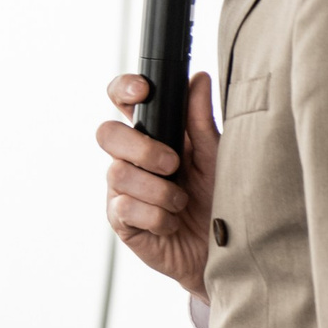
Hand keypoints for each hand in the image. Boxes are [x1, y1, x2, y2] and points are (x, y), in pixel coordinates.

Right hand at [97, 70, 219, 298]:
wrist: (221, 249)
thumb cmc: (217, 198)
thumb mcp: (215, 156)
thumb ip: (201, 121)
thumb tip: (198, 79)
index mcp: (152, 134)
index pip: (122, 100)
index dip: (124, 89)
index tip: (142, 91)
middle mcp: (130, 158)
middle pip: (107, 133)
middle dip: (141, 147)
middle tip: (173, 164)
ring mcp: (121, 189)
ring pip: (119, 173)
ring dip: (159, 190)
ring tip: (181, 203)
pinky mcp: (120, 220)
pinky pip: (126, 208)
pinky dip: (157, 216)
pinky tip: (171, 223)